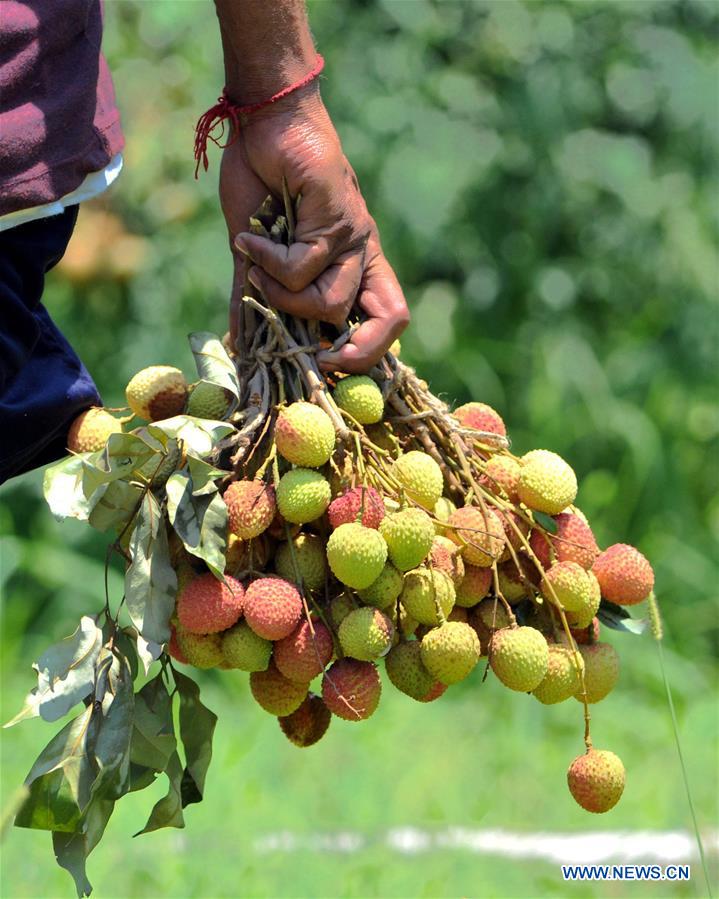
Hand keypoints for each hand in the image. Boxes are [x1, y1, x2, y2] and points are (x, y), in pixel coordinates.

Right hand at [218, 86, 408, 372]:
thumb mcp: (259, 254)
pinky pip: (303, 268)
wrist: (263, 126)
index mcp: (353, 264)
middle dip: (347, 351)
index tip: (330, 363)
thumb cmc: (262, 184)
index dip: (373, 350)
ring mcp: (353, 236)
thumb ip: (257, 294)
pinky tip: (248, 239)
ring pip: (330, 304)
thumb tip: (239, 344)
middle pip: (381, 323)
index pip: (390, 318)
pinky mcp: (339, 217)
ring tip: (255, 262)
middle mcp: (360, 253)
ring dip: (282, 296)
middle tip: (314, 355)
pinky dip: (266, 262)